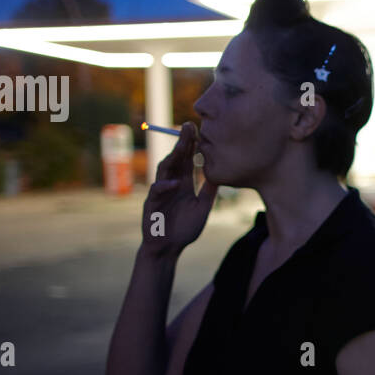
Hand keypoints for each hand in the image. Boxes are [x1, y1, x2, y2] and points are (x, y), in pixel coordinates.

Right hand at [141, 122, 217, 255]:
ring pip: (164, 170)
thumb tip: (222, 174)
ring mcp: (161, 192)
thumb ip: (209, 191)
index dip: (192, 144)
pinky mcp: (152, 205)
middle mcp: (171, 183)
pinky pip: (157, 192)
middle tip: (189, 126)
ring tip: (182, 145)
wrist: (168, 248)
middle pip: (176, 158)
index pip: (187, 159)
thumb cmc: (184, 228)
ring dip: (172, 157)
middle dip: (182, 142)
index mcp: (183, 183)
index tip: (200, 129)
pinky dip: (165, 186)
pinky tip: (175, 182)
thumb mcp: (202, 207)